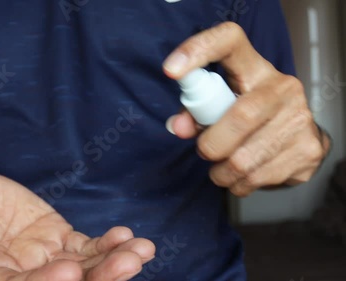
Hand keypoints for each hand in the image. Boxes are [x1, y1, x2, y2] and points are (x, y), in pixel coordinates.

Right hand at [0, 169, 154, 279]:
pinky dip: (108, 244)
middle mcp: (18, 278)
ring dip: (113, 262)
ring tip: (140, 251)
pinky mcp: (58, 240)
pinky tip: (127, 236)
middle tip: (127, 263)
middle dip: (97, 279)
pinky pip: (88, 247)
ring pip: (83, 269)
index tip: (71, 271)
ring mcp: (43, 261)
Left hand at [163, 22, 330, 196]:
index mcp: (255, 69)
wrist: (299, 135)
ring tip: (222, 169)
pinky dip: (240, 184)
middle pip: (240, 117)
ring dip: (222, 172)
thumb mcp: (223, 104)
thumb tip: (177, 127)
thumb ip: (196, 111)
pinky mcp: (308, 150)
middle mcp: (282, 88)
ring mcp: (300, 119)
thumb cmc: (251, 115)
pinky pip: (258, 178)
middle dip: (212, 145)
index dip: (198, 50)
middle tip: (205, 152)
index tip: (171, 70)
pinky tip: (243, 176)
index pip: (229, 41)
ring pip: (245, 159)